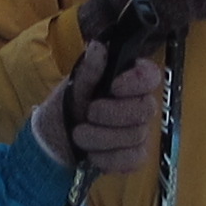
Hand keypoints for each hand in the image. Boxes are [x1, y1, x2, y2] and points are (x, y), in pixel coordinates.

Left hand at [34, 44, 163, 173]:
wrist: (54, 140)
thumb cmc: (66, 106)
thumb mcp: (73, 87)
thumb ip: (89, 70)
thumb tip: (98, 47)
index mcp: (127, 80)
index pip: (150, 76)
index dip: (137, 82)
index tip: (114, 87)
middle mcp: (138, 103)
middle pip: (146, 109)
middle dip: (113, 114)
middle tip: (88, 114)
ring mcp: (139, 131)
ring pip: (136, 136)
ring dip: (102, 138)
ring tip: (79, 135)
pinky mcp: (134, 155)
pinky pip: (133, 158)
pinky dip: (109, 158)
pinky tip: (92, 154)